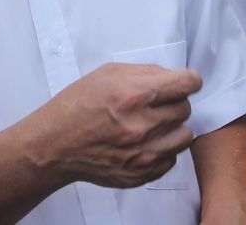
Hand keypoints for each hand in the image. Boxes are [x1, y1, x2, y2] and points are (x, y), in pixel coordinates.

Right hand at [32, 63, 200, 188]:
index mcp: (133, 95)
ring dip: (173, 127)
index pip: (186, 84)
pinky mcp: (141, 173)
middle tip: (156, 103)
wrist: (55, 144)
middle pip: (185, 108)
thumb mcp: (107, 74)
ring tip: (154, 123)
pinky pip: (171, 159)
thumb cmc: (77, 105)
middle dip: (175, 102)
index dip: (189, 80)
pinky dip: (163, 149)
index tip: (186, 81)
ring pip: (184, 136)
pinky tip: (145, 141)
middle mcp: (142, 125)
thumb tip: (172, 77)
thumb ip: (144, 72)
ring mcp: (142, 153)